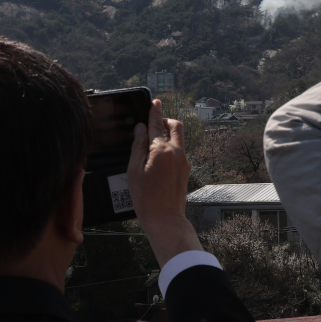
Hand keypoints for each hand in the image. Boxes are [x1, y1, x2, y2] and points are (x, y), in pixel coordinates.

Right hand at [127, 99, 203, 265]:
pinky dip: (170, 145)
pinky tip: (158, 155)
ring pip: (179, 137)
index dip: (154, 111)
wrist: (165, 219)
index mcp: (162, 151)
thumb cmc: (146, 198)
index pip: (157, 124)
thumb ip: (138, 146)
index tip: (155, 102)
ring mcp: (184, 161)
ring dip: (168, 133)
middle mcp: (177, 152)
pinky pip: (179, 149)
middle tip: (154, 122)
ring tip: (152, 140)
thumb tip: (141, 129)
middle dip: (165, 120)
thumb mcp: (134, 171)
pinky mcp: (186, 169)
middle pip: (175, 125)